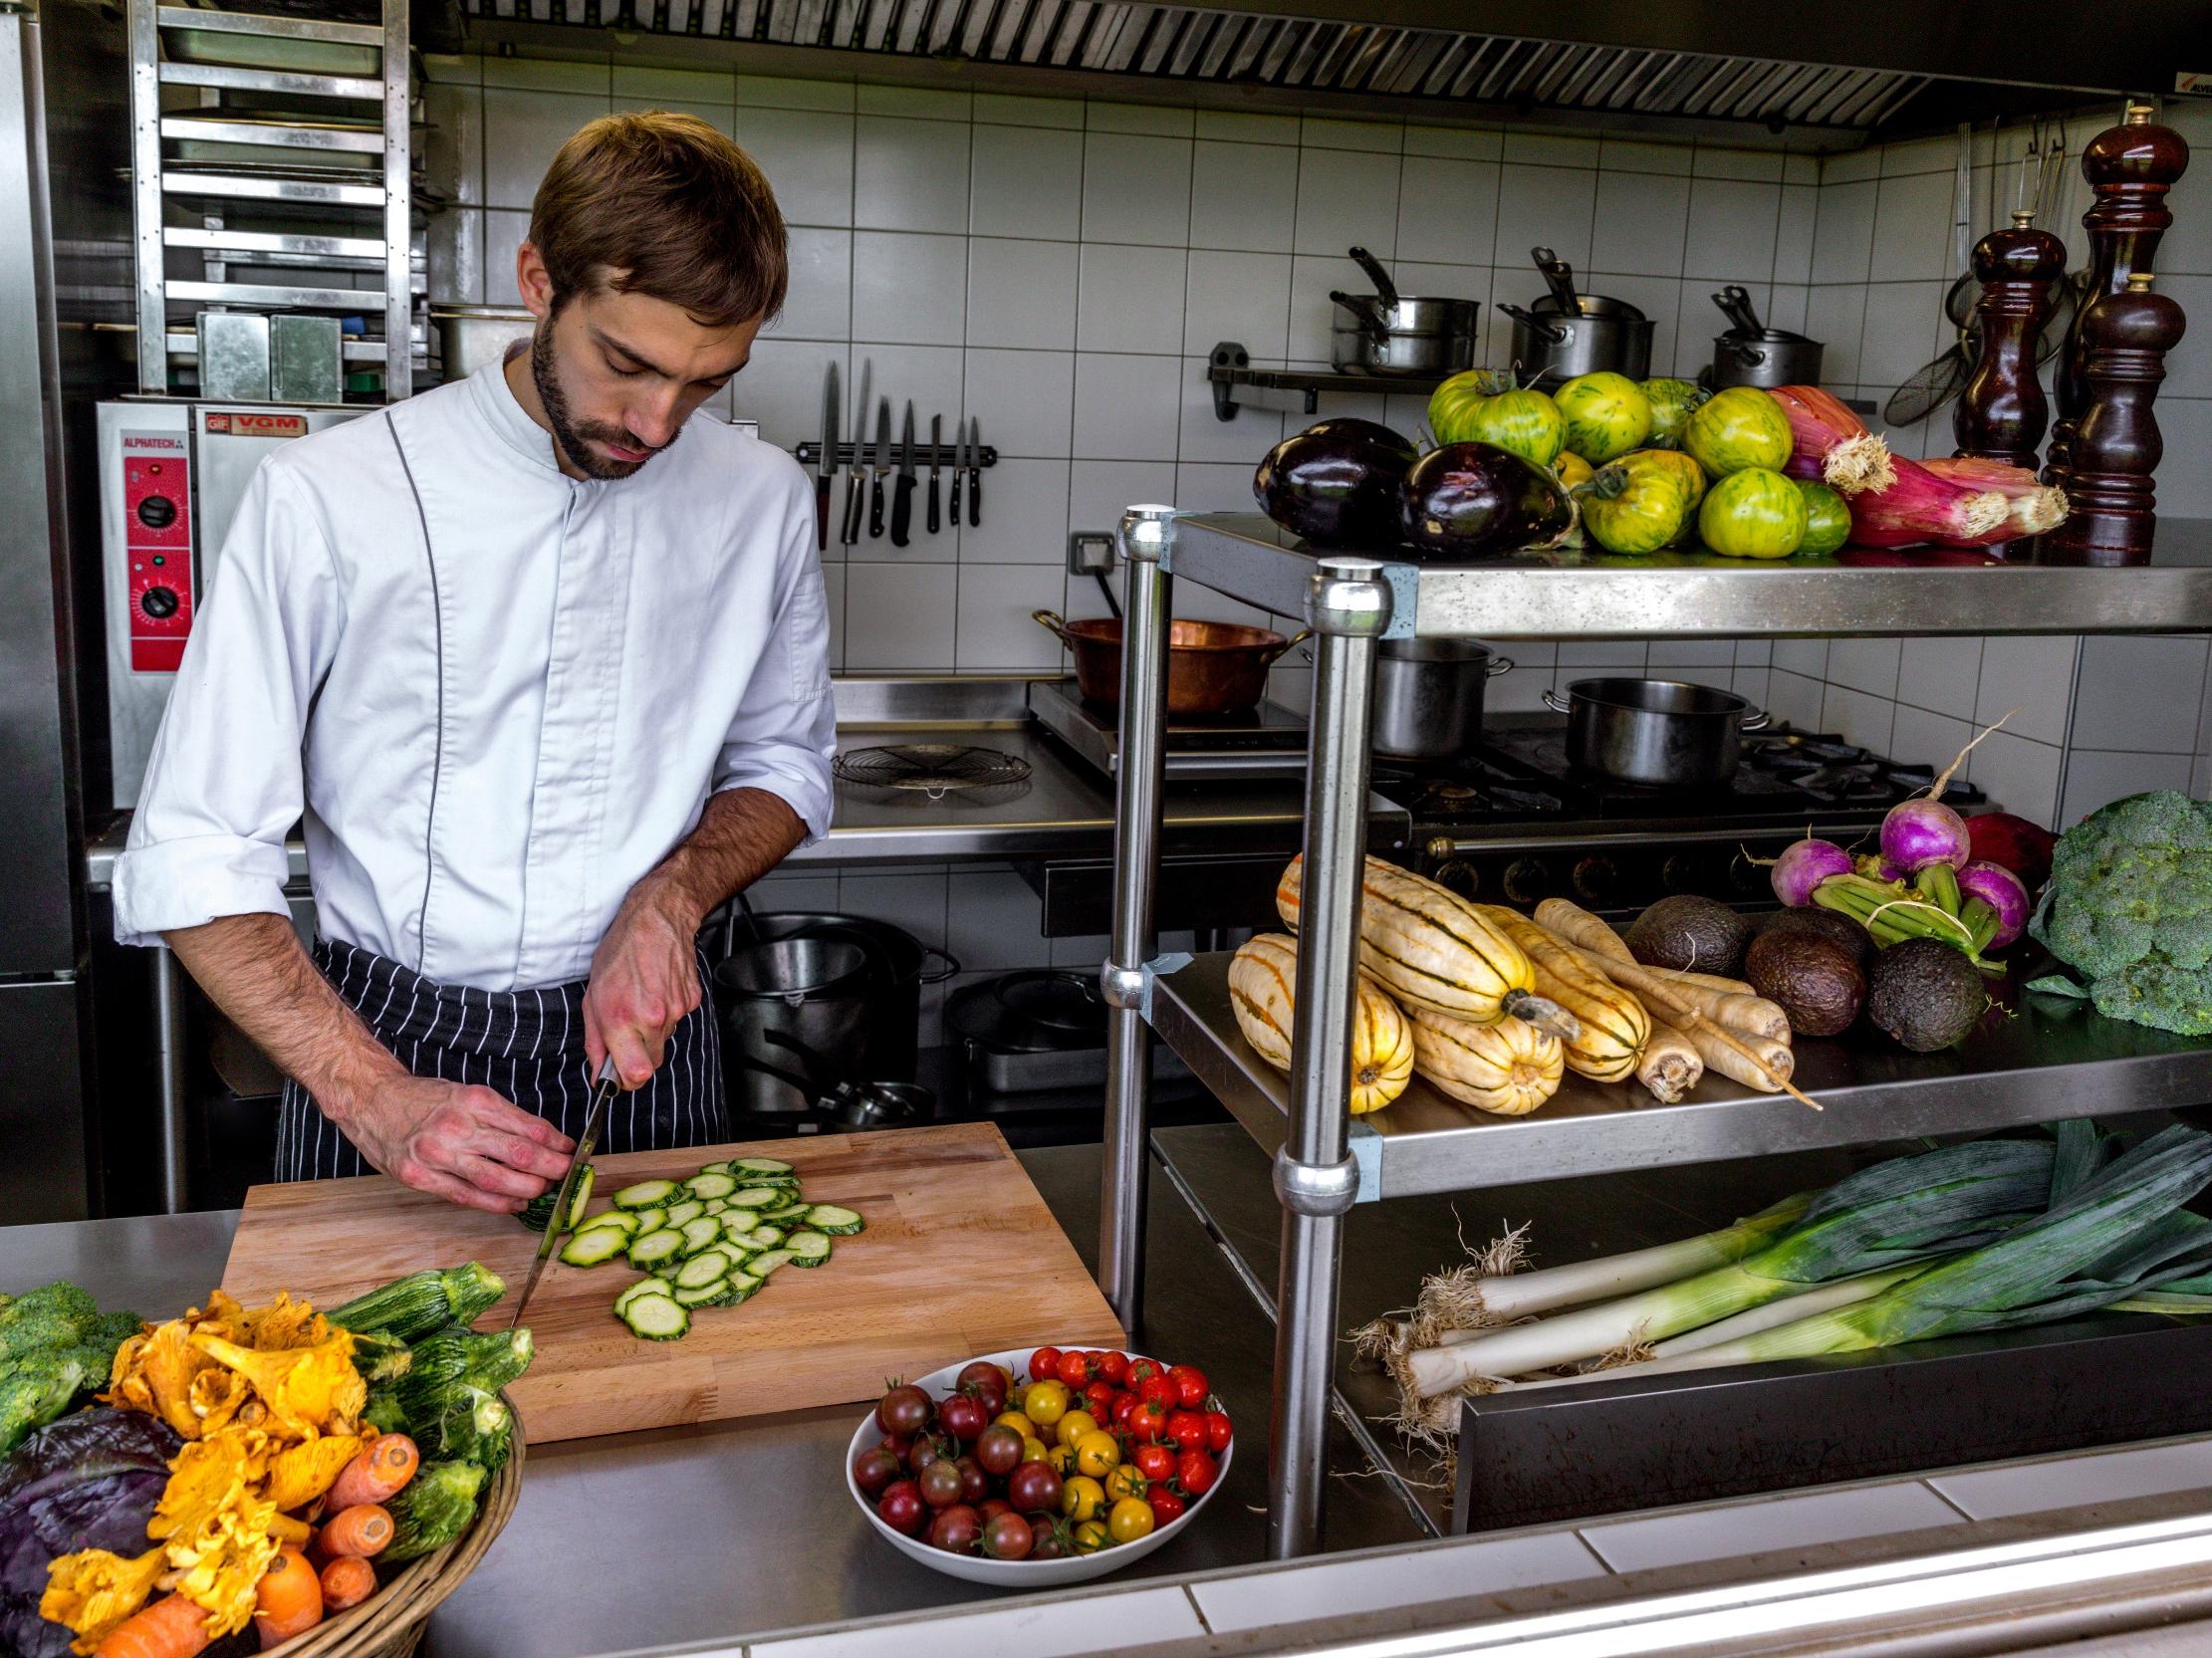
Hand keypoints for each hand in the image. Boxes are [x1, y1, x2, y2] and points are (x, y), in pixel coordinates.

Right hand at [336, 1071, 574, 1212]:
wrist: (371, 1100)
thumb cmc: (423, 1098)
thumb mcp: (466, 1093)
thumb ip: (500, 1117)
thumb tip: (542, 1141)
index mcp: (475, 1100)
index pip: (529, 1128)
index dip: (556, 1144)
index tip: (571, 1150)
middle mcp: (458, 1127)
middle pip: (519, 1155)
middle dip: (552, 1168)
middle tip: (568, 1174)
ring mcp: (437, 1154)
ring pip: (496, 1179)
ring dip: (529, 1189)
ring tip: (545, 1191)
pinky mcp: (420, 1177)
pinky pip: (468, 1197)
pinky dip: (498, 1203)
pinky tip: (516, 1204)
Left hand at [583, 884, 702, 1089]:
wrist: (656, 920)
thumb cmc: (620, 953)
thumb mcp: (593, 997)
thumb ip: (595, 1041)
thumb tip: (598, 1072)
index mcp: (621, 1019)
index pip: (634, 1077)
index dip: (625, 1082)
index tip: (617, 1076)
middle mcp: (652, 1018)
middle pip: (651, 1065)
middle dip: (636, 1056)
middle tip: (626, 1032)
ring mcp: (676, 1010)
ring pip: (663, 1042)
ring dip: (651, 1032)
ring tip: (641, 1001)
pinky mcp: (692, 1002)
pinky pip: (677, 1022)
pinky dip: (667, 1014)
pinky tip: (657, 991)